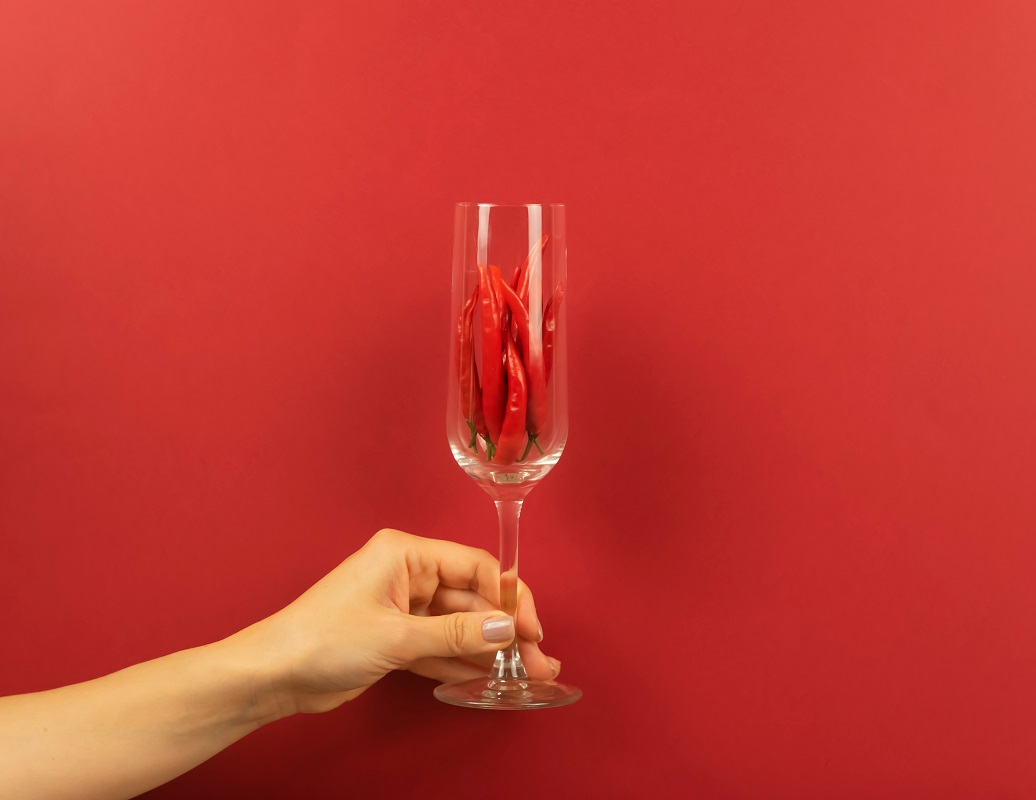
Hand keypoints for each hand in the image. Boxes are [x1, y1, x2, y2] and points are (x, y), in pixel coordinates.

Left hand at [229, 529, 559, 714]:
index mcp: (405, 554)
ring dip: (489, 651)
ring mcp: (402, 608)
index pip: (473, 566)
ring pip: (459, 626)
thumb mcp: (396, 636)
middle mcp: (407, 575)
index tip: (530, 629)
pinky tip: (489, 679)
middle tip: (536, 660)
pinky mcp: (395, 638)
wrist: (273, 675)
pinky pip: (440, 646)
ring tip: (525, 676)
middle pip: (471, 599)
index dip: (507, 596)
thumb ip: (456, 633)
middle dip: (504, 631)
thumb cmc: (321, 639)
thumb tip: (506, 628)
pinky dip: (462, 662)